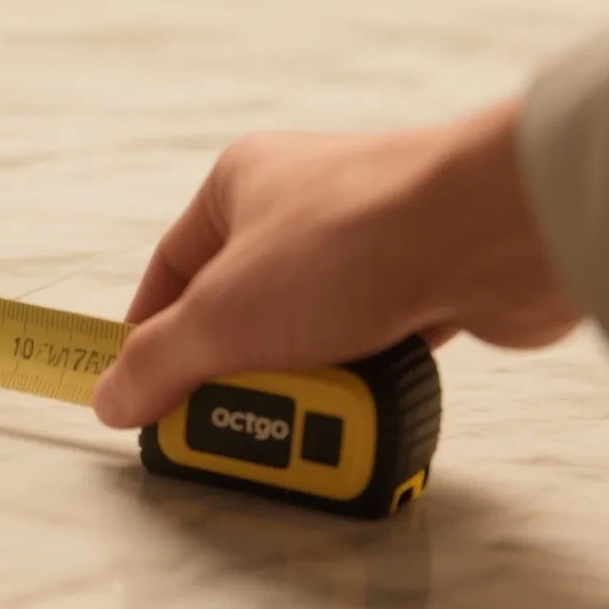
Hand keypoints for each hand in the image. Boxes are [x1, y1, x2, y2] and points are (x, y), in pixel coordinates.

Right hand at [90, 100, 582, 427]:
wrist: (494, 233)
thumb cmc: (354, 238)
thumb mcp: (221, 317)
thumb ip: (158, 366)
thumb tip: (113, 400)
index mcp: (239, 185)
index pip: (170, 272)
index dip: (150, 339)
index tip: (143, 397)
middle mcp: (301, 205)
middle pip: (239, 313)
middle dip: (236, 375)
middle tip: (229, 423)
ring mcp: (367, 245)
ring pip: (305, 337)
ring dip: (301, 385)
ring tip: (304, 416)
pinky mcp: (426, 284)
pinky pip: (369, 348)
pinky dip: (358, 382)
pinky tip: (357, 403)